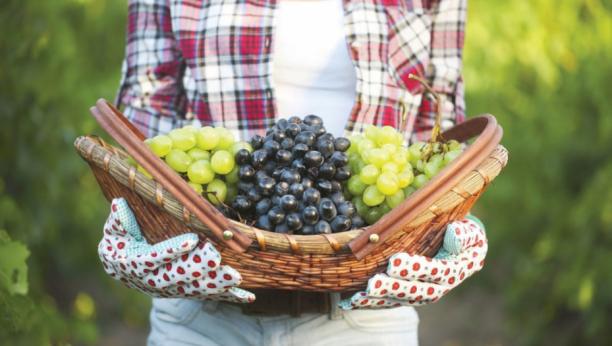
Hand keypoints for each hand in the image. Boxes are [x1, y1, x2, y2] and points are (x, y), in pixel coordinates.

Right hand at [98, 198, 254, 302]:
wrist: (122, 270)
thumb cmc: (121, 243)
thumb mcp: (114, 231)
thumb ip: (118, 220)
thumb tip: (119, 204)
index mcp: (136, 264)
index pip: (155, 259)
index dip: (173, 250)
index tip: (192, 240)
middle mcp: (154, 282)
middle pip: (178, 277)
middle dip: (199, 268)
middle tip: (217, 256)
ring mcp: (172, 289)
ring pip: (195, 289)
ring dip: (215, 284)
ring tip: (235, 276)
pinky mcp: (186, 292)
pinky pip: (208, 296)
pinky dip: (228, 298)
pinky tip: (248, 297)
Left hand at [339, 217, 486, 308]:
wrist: (458, 249)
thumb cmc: (462, 235)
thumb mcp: (471, 231)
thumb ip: (465, 233)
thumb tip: (454, 232)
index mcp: (454, 271)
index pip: (436, 271)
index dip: (416, 268)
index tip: (395, 262)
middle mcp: (438, 288)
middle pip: (414, 291)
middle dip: (392, 288)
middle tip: (373, 283)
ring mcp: (420, 295)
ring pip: (399, 300)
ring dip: (378, 299)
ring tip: (360, 295)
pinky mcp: (406, 297)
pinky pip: (387, 302)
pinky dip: (369, 303)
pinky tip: (350, 301)